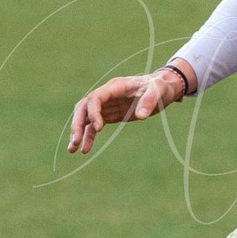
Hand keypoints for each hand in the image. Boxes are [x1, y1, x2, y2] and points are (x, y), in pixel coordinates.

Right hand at [67, 64, 188, 152]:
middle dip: (78, 124)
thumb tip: (141, 116)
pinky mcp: (110, 115)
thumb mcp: (158, 92)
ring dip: (78, 133)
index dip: (93, 112)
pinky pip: (95, 126)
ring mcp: (107, 105)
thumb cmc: (160, 87)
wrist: (163, 88)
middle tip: (75, 142)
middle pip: (84, 108)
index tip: (99, 128)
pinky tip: (85, 150)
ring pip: (86, 118)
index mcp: (115, 87)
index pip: (95, 98)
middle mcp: (107, 95)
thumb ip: (149, 101)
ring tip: (72, 150)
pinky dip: (89, 137)